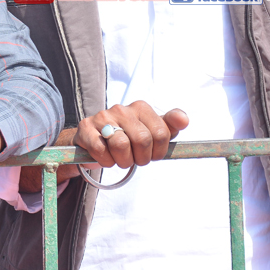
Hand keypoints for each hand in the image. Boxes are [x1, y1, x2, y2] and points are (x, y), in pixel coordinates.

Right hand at [73, 101, 188, 169]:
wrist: (94, 140)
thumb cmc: (128, 137)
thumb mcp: (152, 131)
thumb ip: (170, 125)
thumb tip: (184, 120)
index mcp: (141, 107)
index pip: (161, 133)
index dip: (158, 152)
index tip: (151, 154)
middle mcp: (121, 108)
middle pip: (142, 140)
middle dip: (140, 158)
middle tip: (134, 159)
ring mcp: (102, 117)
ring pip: (121, 146)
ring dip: (122, 161)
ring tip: (120, 158)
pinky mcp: (86, 128)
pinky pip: (101, 150)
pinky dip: (105, 161)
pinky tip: (105, 157)